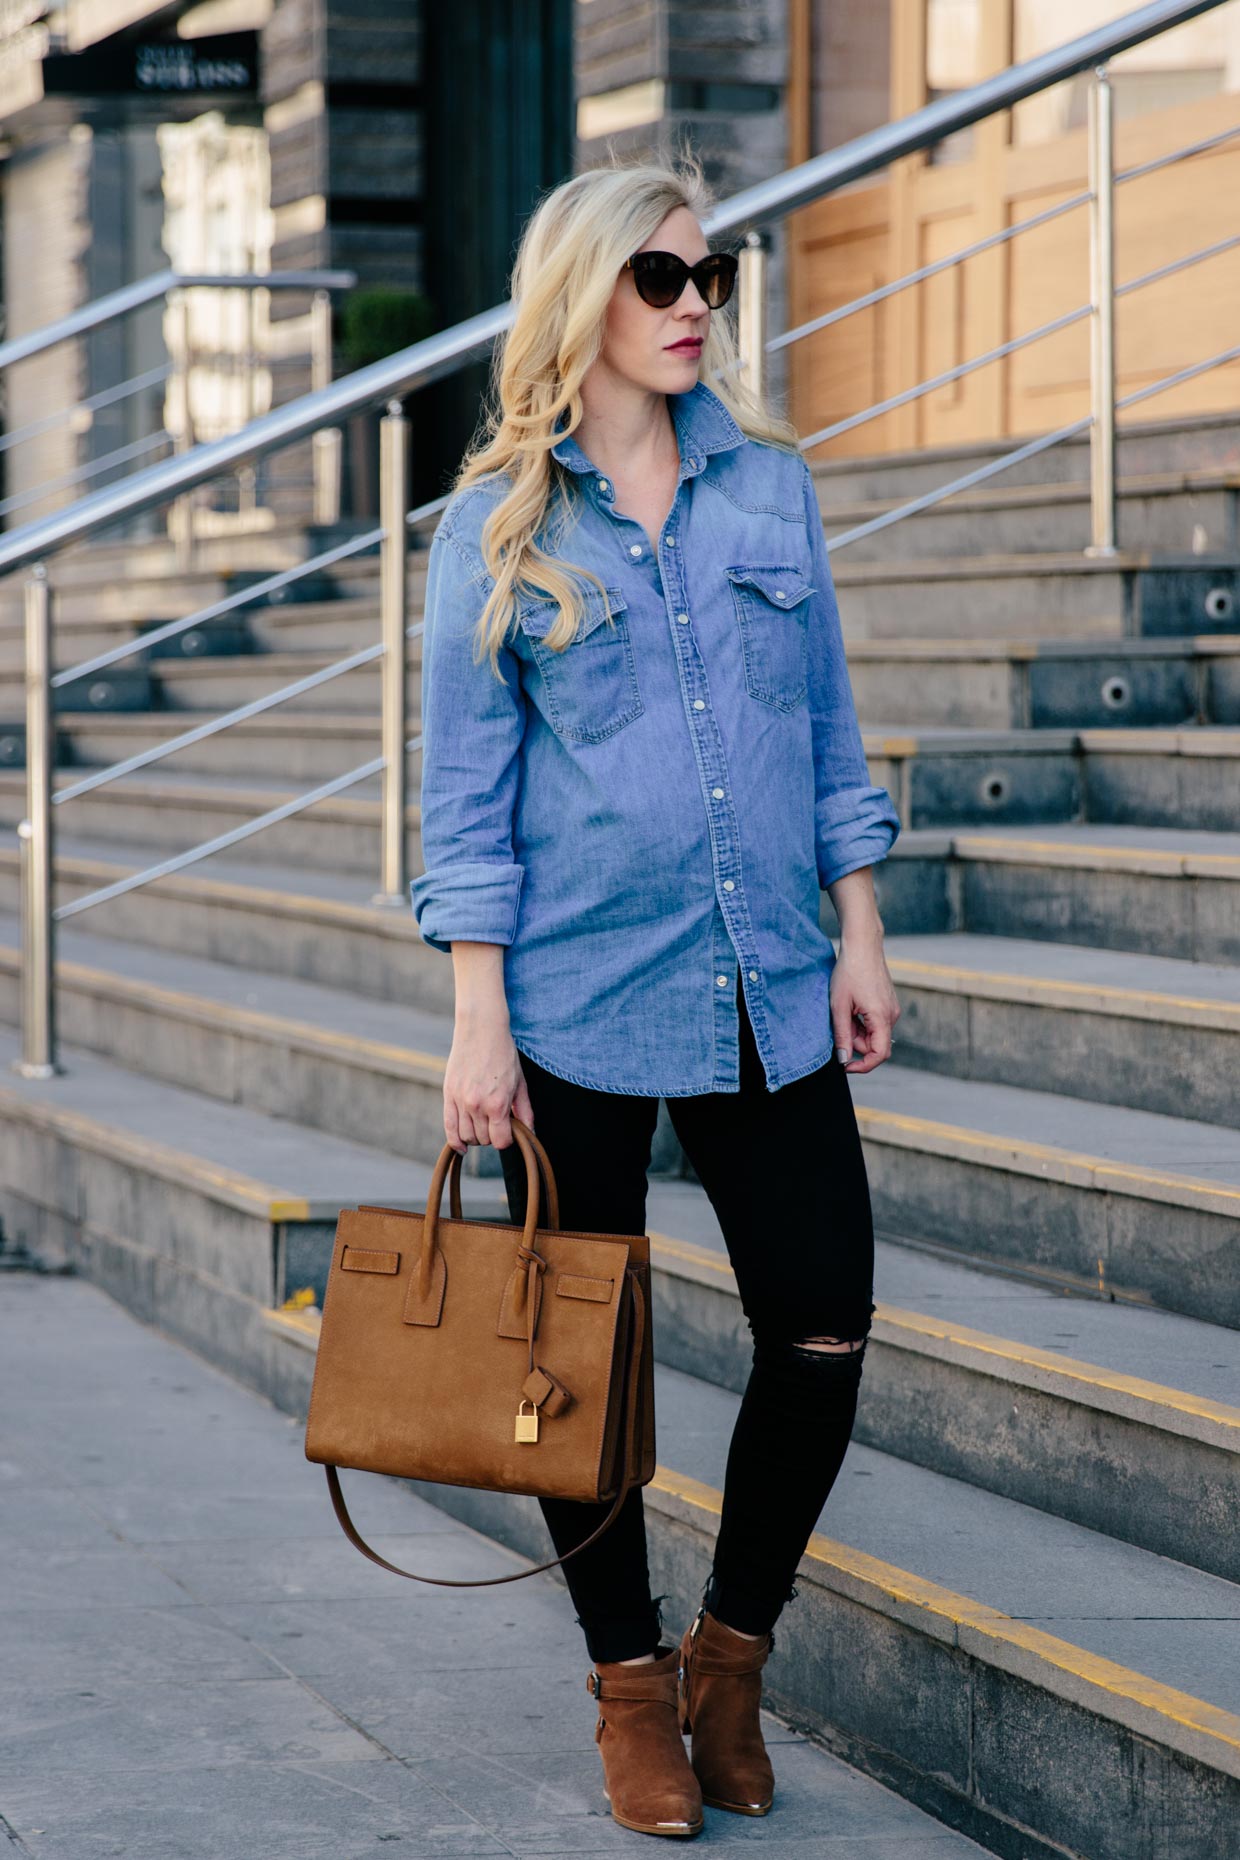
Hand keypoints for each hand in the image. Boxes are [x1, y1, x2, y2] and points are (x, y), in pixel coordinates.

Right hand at [442, 1019, 535, 1153]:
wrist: (481, 1030)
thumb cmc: (504, 1054)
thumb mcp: (520, 1083)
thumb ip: (525, 1111)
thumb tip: (530, 1133)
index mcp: (497, 1104)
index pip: (501, 1141)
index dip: (507, 1140)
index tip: (509, 1131)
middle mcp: (477, 1105)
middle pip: (484, 1140)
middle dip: (492, 1135)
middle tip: (497, 1122)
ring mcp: (460, 1101)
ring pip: (467, 1136)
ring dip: (476, 1136)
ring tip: (483, 1124)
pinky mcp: (448, 1095)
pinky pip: (449, 1127)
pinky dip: (455, 1141)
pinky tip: (462, 1147)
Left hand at [829, 936, 899, 1074]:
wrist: (862, 945)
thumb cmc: (849, 971)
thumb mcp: (839, 1006)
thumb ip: (842, 1035)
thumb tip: (843, 1059)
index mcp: (882, 1017)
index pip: (879, 1054)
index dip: (863, 1066)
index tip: (845, 1066)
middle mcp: (892, 1015)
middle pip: (874, 1045)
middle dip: (855, 1041)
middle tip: (838, 1023)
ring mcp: (892, 1009)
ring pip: (873, 1034)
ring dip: (857, 1030)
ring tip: (844, 1009)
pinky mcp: (888, 1004)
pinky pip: (875, 1023)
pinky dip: (862, 1021)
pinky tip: (852, 1005)